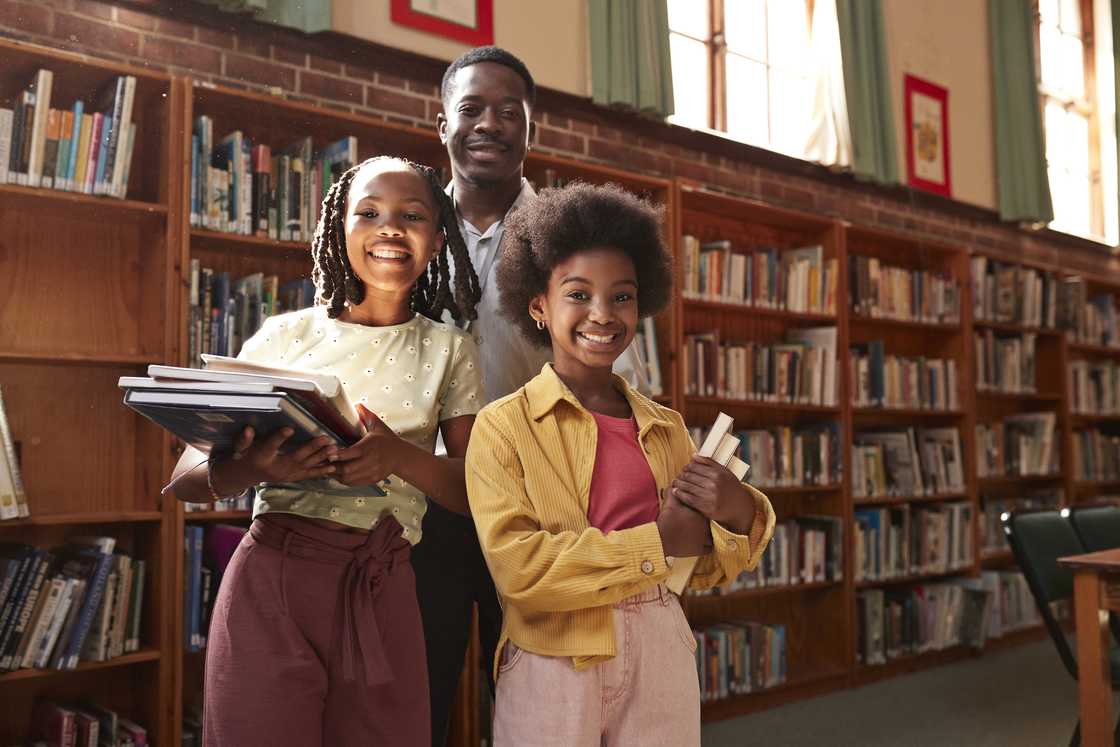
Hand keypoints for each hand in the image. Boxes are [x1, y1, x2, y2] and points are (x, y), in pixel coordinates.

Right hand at [212, 425, 337, 493]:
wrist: (246, 475)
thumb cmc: (244, 456)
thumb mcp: (240, 447)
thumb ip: (244, 439)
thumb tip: (248, 429)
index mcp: (261, 457)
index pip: (270, 446)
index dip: (279, 438)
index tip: (289, 428)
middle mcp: (276, 468)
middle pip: (295, 457)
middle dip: (311, 448)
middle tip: (326, 438)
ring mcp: (286, 474)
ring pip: (306, 466)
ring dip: (321, 458)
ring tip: (334, 450)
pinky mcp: (292, 477)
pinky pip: (308, 475)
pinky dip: (321, 471)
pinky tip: (333, 467)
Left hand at [333, 405, 403, 486]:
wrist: (401, 456)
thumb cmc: (387, 440)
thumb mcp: (378, 425)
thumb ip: (366, 415)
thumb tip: (356, 405)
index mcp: (369, 447)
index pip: (350, 453)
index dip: (337, 454)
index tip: (329, 452)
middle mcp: (371, 461)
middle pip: (347, 469)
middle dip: (334, 467)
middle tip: (324, 462)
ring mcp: (372, 471)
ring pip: (349, 478)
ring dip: (337, 475)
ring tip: (329, 469)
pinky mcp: (372, 479)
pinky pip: (354, 483)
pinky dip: (344, 480)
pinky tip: (339, 474)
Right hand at [656, 488, 712, 556]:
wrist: (663, 536)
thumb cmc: (667, 518)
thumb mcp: (670, 502)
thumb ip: (674, 492)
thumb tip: (673, 485)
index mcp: (700, 513)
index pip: (709, 510)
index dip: (705, 511)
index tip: (701, 513)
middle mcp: (705, 526)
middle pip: (712, 523)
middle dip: (709, 523)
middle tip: (704, 523)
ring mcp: (703, 539)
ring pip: (712, 536)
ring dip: (710, 535)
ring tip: (706, 533)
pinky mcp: (699, 550)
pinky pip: (709, 548)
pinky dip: (706, 546)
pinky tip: (703, 544)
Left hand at [670, 455, 755, 532]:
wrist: (739, 506)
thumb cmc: (730, 487)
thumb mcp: (724, 471)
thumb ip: (709, 462)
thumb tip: (693, 455)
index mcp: (717, 474)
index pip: (695, 467)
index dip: (687, 467)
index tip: (684, 469)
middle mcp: (713, 484)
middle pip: (689, 477)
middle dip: (681, 475)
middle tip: (678, 476)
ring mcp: (709, 496)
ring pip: (687, 487)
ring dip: (678, 484)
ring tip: (674, 482)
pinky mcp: (706, 508)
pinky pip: (688, 499)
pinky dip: (680, 494)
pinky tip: (676, 491)